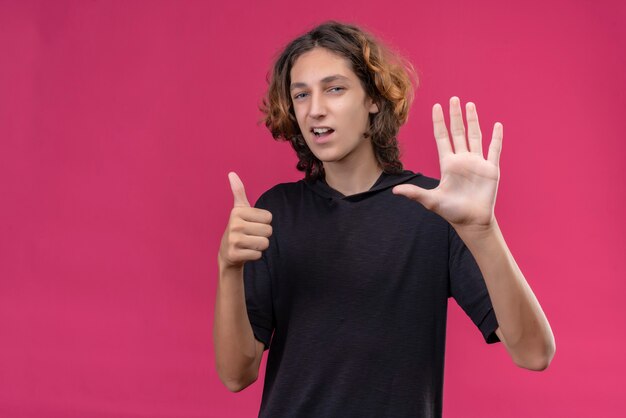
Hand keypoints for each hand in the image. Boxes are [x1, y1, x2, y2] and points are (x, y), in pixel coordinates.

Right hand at [218, 172, 272, 268]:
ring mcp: (233, 240)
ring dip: (260, 246)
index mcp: (238, 211)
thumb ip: (238, 192)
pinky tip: (245, 252)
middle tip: (250, 236)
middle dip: (263, 235)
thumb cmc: (238, 228)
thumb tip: (232, 173)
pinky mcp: (234, 254)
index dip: (264, 223)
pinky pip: (258, 255)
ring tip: (249, 244)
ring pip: (264, 243)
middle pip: (268, 231)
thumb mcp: (239, 210)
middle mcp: (234, 224)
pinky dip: (255, 256)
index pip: (269, 217)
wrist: (227, 253)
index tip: (252, 224)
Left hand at [392, 97, 502, 229]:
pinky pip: (494, 149)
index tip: (436, 106)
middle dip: (455, 115)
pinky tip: (497, 125)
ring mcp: (477, 162)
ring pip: (475, 136)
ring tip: (470, 105)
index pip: (442, 137)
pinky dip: (496, 138)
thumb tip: (394, 190)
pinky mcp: (491, 169)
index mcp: (447, 163)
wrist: (472, 222)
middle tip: (453, 98)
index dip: (439, 122)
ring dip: (473, 120)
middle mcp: (462, 159)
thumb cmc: (451, 212)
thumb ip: (415, 193)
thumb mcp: (431, 200)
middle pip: (458, 132)